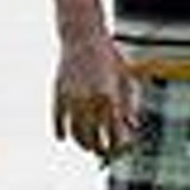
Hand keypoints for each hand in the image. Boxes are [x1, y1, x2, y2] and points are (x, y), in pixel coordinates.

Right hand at [53, 31, 140, 159]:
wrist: (83, 37)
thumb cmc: (109, 56)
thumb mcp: (126, 77)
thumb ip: (130, 102)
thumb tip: (132, 124)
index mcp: (110, 97)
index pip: (114, 132)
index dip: (117, 145)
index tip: (120, 150)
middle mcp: (90, 100)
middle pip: (94, 138)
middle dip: (100, 149)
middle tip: (103, 153)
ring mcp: (72, 98)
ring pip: (75, 133)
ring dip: (82, 143)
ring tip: (87, 146)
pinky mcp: (58, 94)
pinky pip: (57, 120)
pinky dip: (60, 131)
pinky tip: (64, 137)